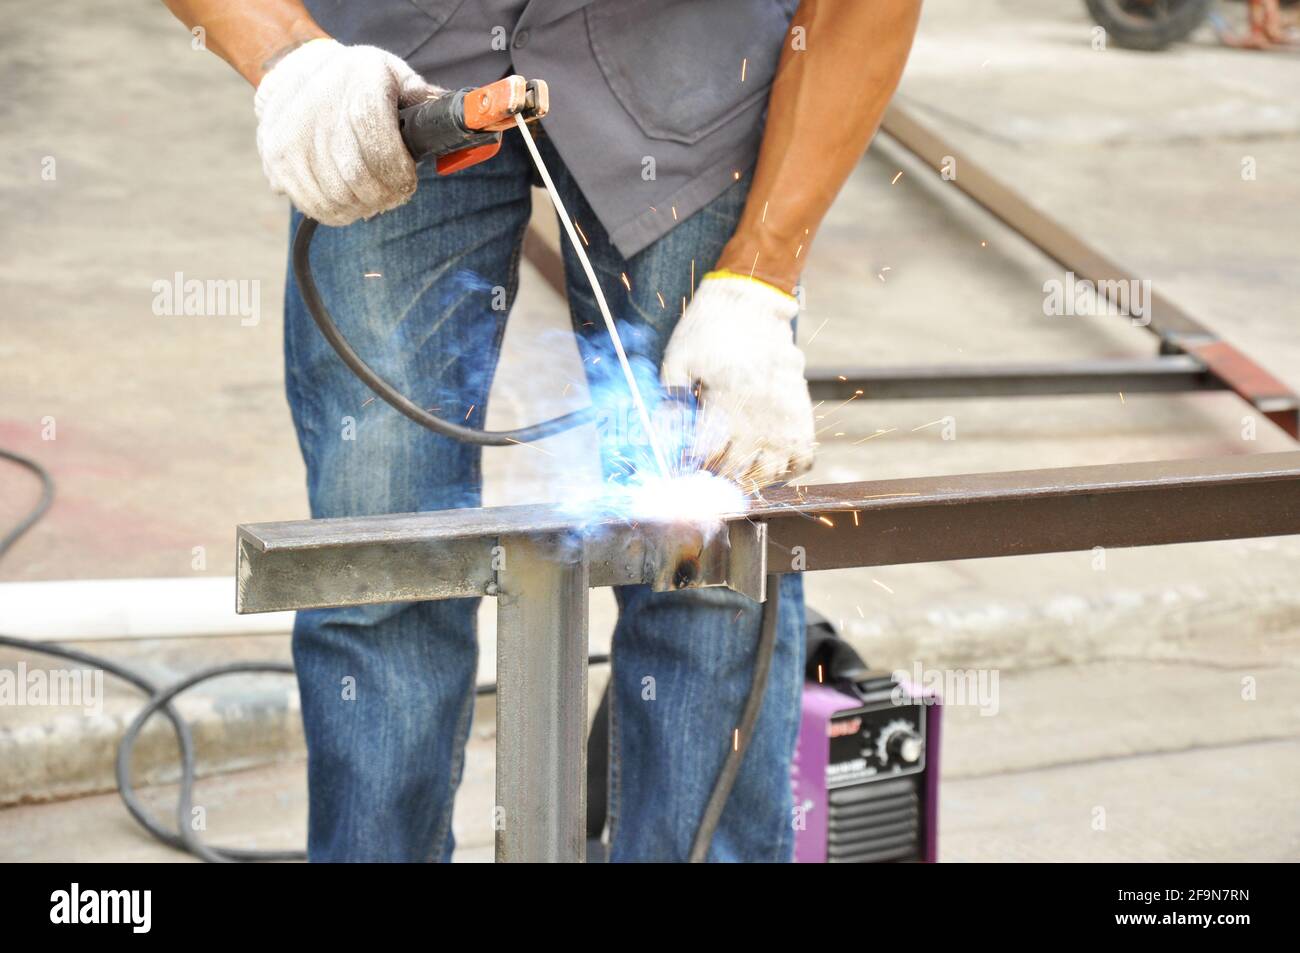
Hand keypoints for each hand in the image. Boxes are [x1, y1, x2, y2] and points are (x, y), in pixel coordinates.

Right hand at [254, 39, 442, 225]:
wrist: (294, 72)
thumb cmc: (355, 79)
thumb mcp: (392, 72)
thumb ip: (420, 96)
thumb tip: (446, 117)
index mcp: (358, 84)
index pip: (381, 147)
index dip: (398, 174)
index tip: (408, 182)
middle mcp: (320, 111)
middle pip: (360, 179)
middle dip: (385, 195)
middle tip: (394, 195)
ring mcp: (293, 139)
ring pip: (338, 199)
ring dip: (363, 207)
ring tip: (373, 198)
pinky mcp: (277, 161)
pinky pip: (314, 206)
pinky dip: (337, 213)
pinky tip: (348, 200)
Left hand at [660, 271, 814, 487]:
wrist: (751, 304)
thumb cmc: (707, 330)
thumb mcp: (677, 361)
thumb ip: (670, 403)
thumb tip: (663, 440)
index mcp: (726, 405)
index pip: (706, 459)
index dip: (689, 469)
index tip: (680, 467)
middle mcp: (760, 418)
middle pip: (738, 475)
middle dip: (715, 480)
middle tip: (703, 473)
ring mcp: (786, 420)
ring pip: (771, 476)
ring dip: (749, 481)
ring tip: (732, 471)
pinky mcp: (802, 416)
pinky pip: (803, 461)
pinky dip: (786, 471)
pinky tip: (765, 462)